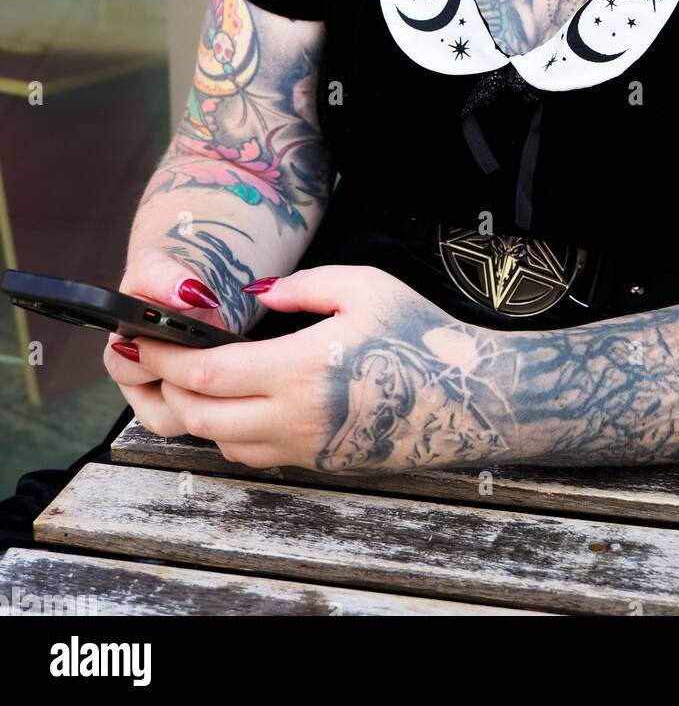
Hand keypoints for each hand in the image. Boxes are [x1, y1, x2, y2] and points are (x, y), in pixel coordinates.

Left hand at [108, 265, 521, 472]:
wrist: (470, 399)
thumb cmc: (420, 335)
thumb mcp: (364, 287)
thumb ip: (302, 285)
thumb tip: (253, 295)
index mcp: (300, 370)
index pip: (205, 372)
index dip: (162, 356)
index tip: (137, 335)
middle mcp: (293, 419)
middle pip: (198, 415)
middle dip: (163, 386)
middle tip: (146, 357)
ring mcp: (303, 448)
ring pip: (219, 442)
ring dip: (192, 411)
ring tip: (181, 376)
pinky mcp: (315, 464)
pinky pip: (250, 454)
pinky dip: (225, 430)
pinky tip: (229, 401)